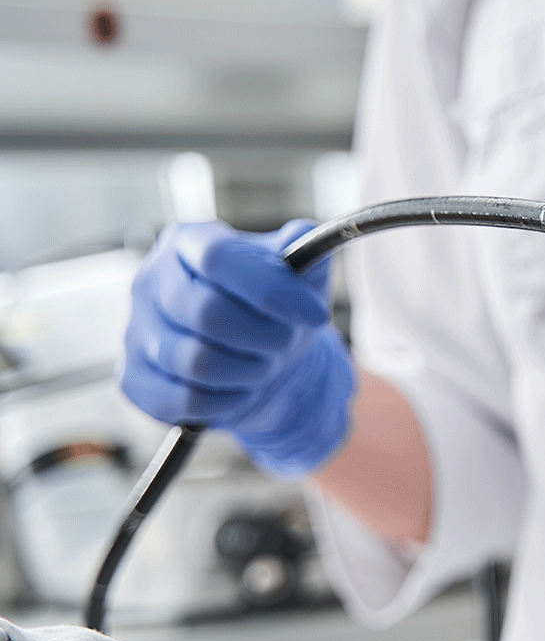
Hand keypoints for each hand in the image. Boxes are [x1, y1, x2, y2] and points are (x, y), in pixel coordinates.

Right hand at [120, 220, 354, 476]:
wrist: (260, 357)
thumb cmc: (275, 308)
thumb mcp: (298, 272)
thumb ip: (303, 248)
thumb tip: (299, 238)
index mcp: (189, 242)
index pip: (220, 258)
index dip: (272, 290)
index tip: (315, 315)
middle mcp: (152, 281)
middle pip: (208, 313)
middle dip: (266, 336)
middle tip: (287, 342)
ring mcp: (136, 330)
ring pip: (196, 362)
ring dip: (250, 370)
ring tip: (265, 363)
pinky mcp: (134, 380)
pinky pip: (184, 401)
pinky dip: (226, 402)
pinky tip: (240, 389)